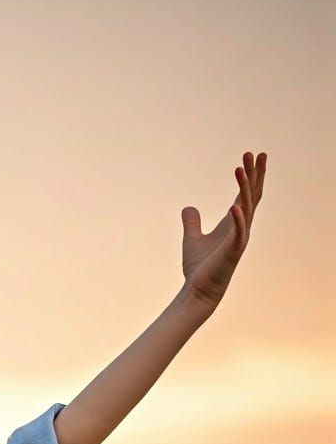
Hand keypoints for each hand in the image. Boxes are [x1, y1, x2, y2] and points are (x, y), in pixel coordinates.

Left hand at [181, 151, 266, 307]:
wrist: (197, 290)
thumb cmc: (198, 267)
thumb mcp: (191, 238)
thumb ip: (192, 222)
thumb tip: (188, 207)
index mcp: (233, 223)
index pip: (245, 194)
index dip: (250, 175)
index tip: (252, 156)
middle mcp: (241, 227)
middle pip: (252, 195)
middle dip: (254, 174)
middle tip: (255, 153)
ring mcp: (239, 239)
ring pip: (246, 208)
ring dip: (244, 188)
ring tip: (240, 169)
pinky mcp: (233, 252)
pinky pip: (239, 233)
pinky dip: (238, 219)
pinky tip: (234, 206)